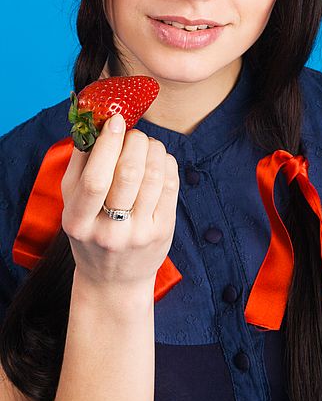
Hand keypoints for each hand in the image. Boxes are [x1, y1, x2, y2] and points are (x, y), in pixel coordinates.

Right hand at [60, 113, 178, 291]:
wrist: (114, 280)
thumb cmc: (90, 232)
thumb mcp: (72, 204)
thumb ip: (79, 164)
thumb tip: (95, 123)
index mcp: (78, 222)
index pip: (95, 179)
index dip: (107, 144)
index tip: (114, 121)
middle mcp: (110, 231)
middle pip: (130, 173)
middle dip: (135, 141)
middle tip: (133, 134)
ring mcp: (140, 233)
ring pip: (154, 175)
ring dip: (153, 148)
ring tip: (146, 144)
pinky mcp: (163, 230)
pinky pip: (171, 184)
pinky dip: (166, 162)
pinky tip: (158, 159)